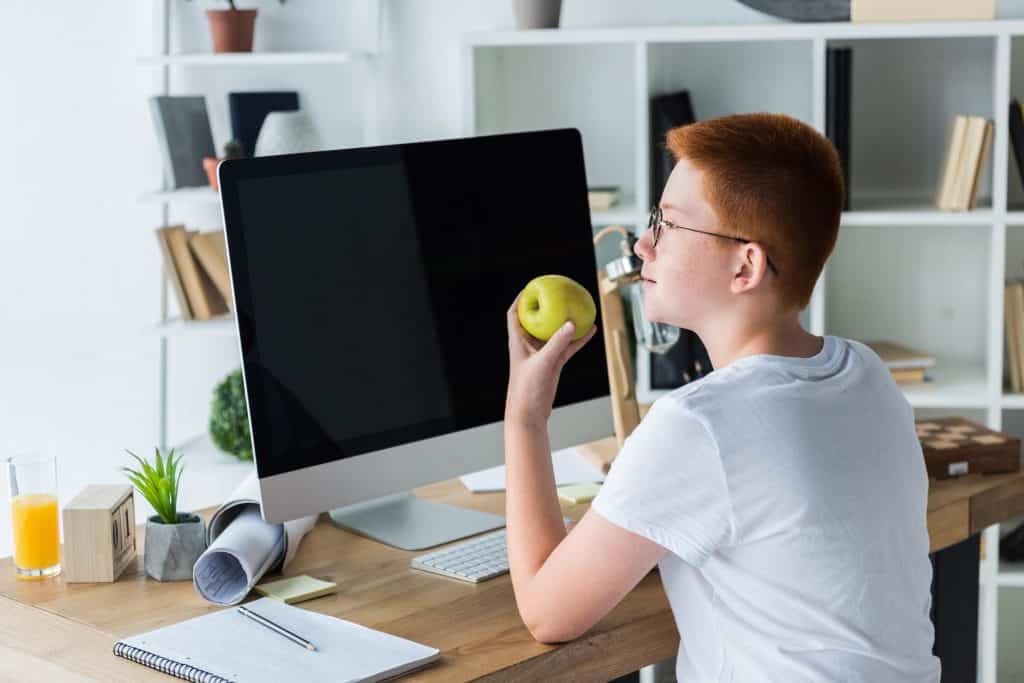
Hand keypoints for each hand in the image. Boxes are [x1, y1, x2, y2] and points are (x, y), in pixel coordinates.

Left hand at [505, 295, 596, 427]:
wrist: (530, 413)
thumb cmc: (527, 389)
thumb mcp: (543, 363)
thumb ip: (557, 343)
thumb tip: (571, 324)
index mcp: (518, 341)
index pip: (515, 314)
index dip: (520, 299)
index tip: (532, 286)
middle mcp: (529, 345)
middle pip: (537, 319)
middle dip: (547, 306)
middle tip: (559, 292)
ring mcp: (542, 354)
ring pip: (555, 332)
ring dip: (565, 322)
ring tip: (579, 309)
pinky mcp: (553, 363)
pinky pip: (567, 347)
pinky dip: (577, 339)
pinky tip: (590, 331)